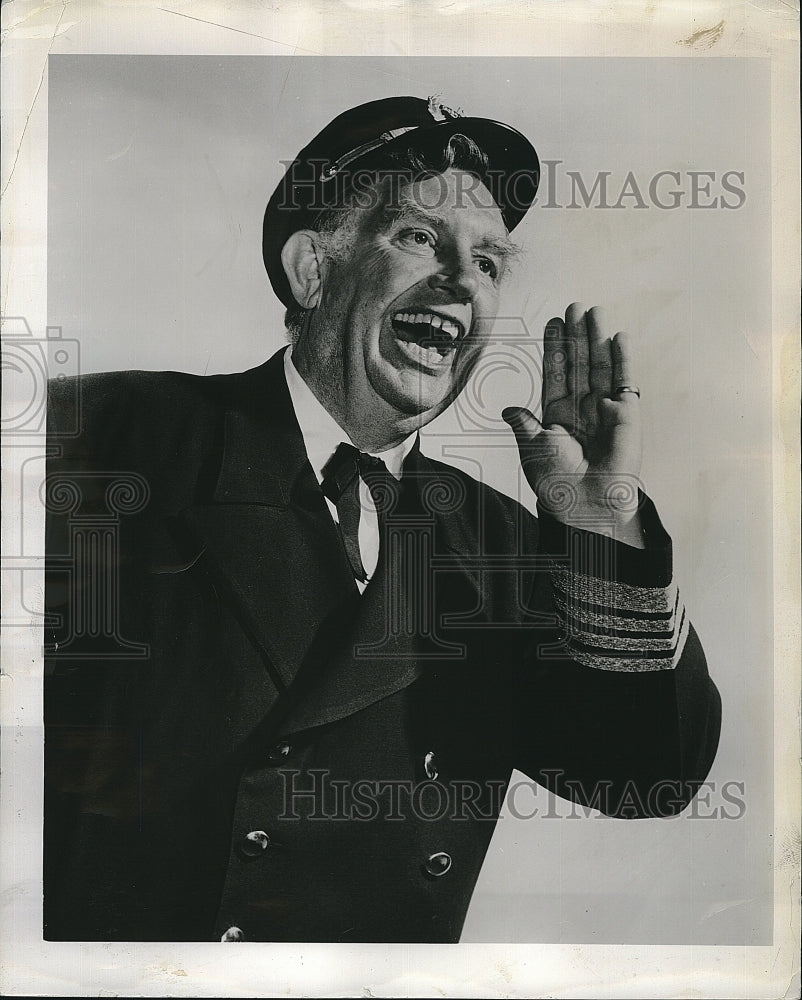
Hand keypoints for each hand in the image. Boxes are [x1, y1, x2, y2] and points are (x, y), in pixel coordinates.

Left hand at [503, 303, 643, 545]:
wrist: (586, 502)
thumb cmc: (557, 482)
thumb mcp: (534, 449)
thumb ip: (524, 425)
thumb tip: (508, 409)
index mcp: (556, 416)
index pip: (555, 374)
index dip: (554, 349)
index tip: (551, 323)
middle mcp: (581, 409)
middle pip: (578, 363)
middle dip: (575, 335)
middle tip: (573, 305)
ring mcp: (605, 409)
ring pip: (599, 366)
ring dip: (596, 338)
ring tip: (592, 311)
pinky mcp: (627, 415)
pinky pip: (624, 381)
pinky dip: (622, 358)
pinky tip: (617, 336)